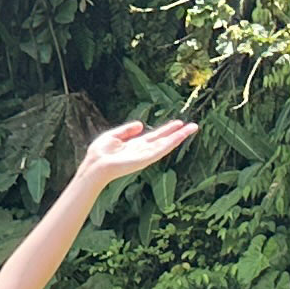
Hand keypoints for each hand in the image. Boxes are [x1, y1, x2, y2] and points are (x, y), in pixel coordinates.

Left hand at [76, 119, 200, 184]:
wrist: (95, 166)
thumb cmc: (100, 153)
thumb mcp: (114, 136)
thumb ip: (127, 130)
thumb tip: (141, 124)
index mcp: (136, 145)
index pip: (155, 136)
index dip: (167, 129)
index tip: (178, 123)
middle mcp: (144, 150)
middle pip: (165, 139)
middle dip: (179, 133)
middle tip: (194, 126)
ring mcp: (146, 155)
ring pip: (166, 144)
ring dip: (180, 136)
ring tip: (192, 128)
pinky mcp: (145, 159)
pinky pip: (161, 150)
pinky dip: (171, 143)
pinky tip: (179, 137)